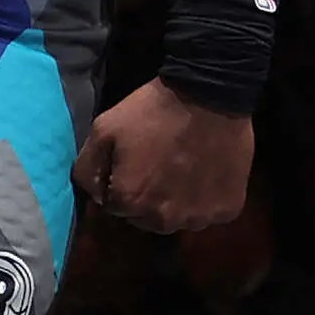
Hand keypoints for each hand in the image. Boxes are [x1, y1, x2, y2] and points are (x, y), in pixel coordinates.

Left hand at [79, 83, 253, 233]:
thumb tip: (95, 196)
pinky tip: (206, 174)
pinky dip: (206, 200)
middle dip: (147, 198)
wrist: (209, 94)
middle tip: (158, 166)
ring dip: (176, 203)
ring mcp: (198, 218)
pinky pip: (210, 213)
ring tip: (183, 171)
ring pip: (179, 219)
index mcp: (130, 201)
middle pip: (147, 219)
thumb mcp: (103, 130)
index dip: (122, 183)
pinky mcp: (227, 210)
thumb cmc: (153, 111)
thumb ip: (87, 169)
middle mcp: (163, 220)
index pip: (116, 206)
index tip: (134, 163)